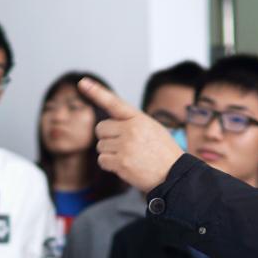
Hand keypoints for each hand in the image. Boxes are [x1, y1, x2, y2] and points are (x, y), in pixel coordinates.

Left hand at [78, 78, 183, 192]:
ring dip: (110, 153)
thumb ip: (131, 123)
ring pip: (100, 146)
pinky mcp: (121, 163)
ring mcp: (125, 146)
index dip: (96, 92)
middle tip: (124, 145)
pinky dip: (110, 164)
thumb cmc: (162, 152)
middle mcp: (131, 130)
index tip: (82, 82)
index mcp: (138, 118)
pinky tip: (125, 165)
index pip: (114, 102)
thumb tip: (107, 126)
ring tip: (129, 156)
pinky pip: (102, 160)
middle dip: (107, 137)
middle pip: (100, 128)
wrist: (174, 175)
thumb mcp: (151, 128)